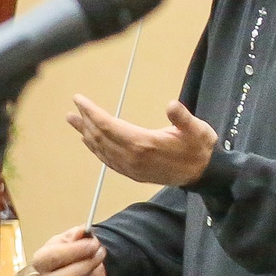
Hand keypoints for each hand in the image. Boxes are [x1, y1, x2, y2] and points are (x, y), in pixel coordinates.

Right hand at [31, 227, 109, 275]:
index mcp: (41, 262)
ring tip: (99, 262)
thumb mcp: (72, 236)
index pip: (52, 258)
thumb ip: (77, 233)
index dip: (75, 250)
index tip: (93, 243)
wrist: (83, 262)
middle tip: (101, 251)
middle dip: (88, 263)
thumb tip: (83, 231)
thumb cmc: (73, 250)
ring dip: (96, 275)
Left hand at [68, 94, 217, 189]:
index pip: (108, 126)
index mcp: (143, 144)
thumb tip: (171, 105)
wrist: (203, 175)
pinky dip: (96, 149)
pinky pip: (108, 160)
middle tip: (73, 108)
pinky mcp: (133, 173)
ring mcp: (131, 168)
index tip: (79, 100)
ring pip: (101, 149)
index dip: (92, 112)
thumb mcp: (197, 130)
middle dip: (85, 121)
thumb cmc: (199, 148)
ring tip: (73, 121)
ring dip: (85, 134)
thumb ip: (183, 119)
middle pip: (100, 137)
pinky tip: (89, 141)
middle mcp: (132, 158)